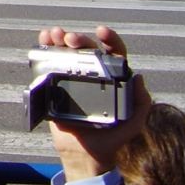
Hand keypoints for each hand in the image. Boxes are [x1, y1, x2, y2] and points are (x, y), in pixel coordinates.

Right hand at [36, 25, 149, 180]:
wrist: (85, 153)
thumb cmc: (112, 138)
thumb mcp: (133, 122)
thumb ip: (141, 103)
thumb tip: (138, 77)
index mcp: (113, 78)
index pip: (114, 52)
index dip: (110, 39)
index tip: (101, 32)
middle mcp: (93, 73)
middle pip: (86, 48)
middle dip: (79, 39)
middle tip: (70, 38)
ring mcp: (72, 76)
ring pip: (67, 51)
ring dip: (59, 38)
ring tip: (53, 35)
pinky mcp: (55, 84)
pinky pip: (50, 63)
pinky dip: (46, 48)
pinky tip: (44, 41)